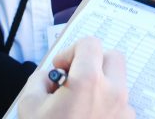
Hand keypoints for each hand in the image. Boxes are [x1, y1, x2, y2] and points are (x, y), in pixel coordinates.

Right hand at [17, 37, 133, 118]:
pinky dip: (107, 107)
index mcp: (88, 82)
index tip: (62, 68)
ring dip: (102, 85)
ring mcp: (124, 112)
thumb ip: (40, 80)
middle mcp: (113, 93)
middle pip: (112, 57)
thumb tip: (51, 77)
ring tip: (80, 105)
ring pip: (119, 83)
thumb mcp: (29, 105)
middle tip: (74, 79)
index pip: (90, 43)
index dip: (72, 51)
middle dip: (93, 62)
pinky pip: (121, 106)